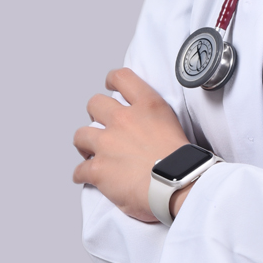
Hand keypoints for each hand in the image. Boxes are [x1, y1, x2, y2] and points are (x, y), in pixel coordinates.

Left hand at [73, 68, 189, 221]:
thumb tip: (147, 131)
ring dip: (84, 143)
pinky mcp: (98, 169)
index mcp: (147, 106)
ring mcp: (108, 143)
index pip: (123, 78)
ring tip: (89, 152)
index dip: (113, 80)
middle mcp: (124, 120)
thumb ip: (154, 120)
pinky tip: (86, 178)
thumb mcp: (173, 125)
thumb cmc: (182, 163)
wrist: (177, 184)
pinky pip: (79, 170)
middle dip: (95, 114)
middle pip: (95, 104)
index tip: (110, 85)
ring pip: (80, 135)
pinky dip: (81, 175)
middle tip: (102, 126)